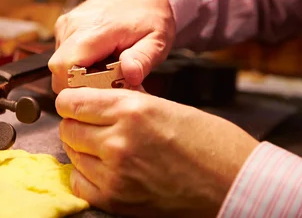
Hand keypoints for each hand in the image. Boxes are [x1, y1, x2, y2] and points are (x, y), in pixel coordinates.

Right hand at [48, 0, 173, 91]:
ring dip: (79, 73)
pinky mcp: (64, 25)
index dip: (78, 87)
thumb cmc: (149, 16)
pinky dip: (77, 62)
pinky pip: (62, 53)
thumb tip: (131, 73)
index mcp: (95, 29)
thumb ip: (142, 59)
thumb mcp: (156, 41)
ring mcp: (67, 23)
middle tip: (108, 81)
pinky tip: (98, 58)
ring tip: (106, 66)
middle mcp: (74, 24)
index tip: (102, 90)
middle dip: (80, 84)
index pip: (64, 68)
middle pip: (58, 70)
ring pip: (59, 64)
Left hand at [56, 87, 258, 216]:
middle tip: (89, 121)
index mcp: (131, 109)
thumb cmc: (207, 140)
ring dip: (81, 147)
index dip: (71, 99)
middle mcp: (118, 141)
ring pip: (73, 154)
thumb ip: (126, 102)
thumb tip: (97, 100)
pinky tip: (103, 167)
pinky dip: (85, 174)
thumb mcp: (163, 105)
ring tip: (101, 143)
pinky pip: (80, 184)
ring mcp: (116, 174)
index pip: (73, 101)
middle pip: (69, 128)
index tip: (74, 100)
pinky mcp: (118, 201)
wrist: (232, 182)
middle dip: (75, 122)